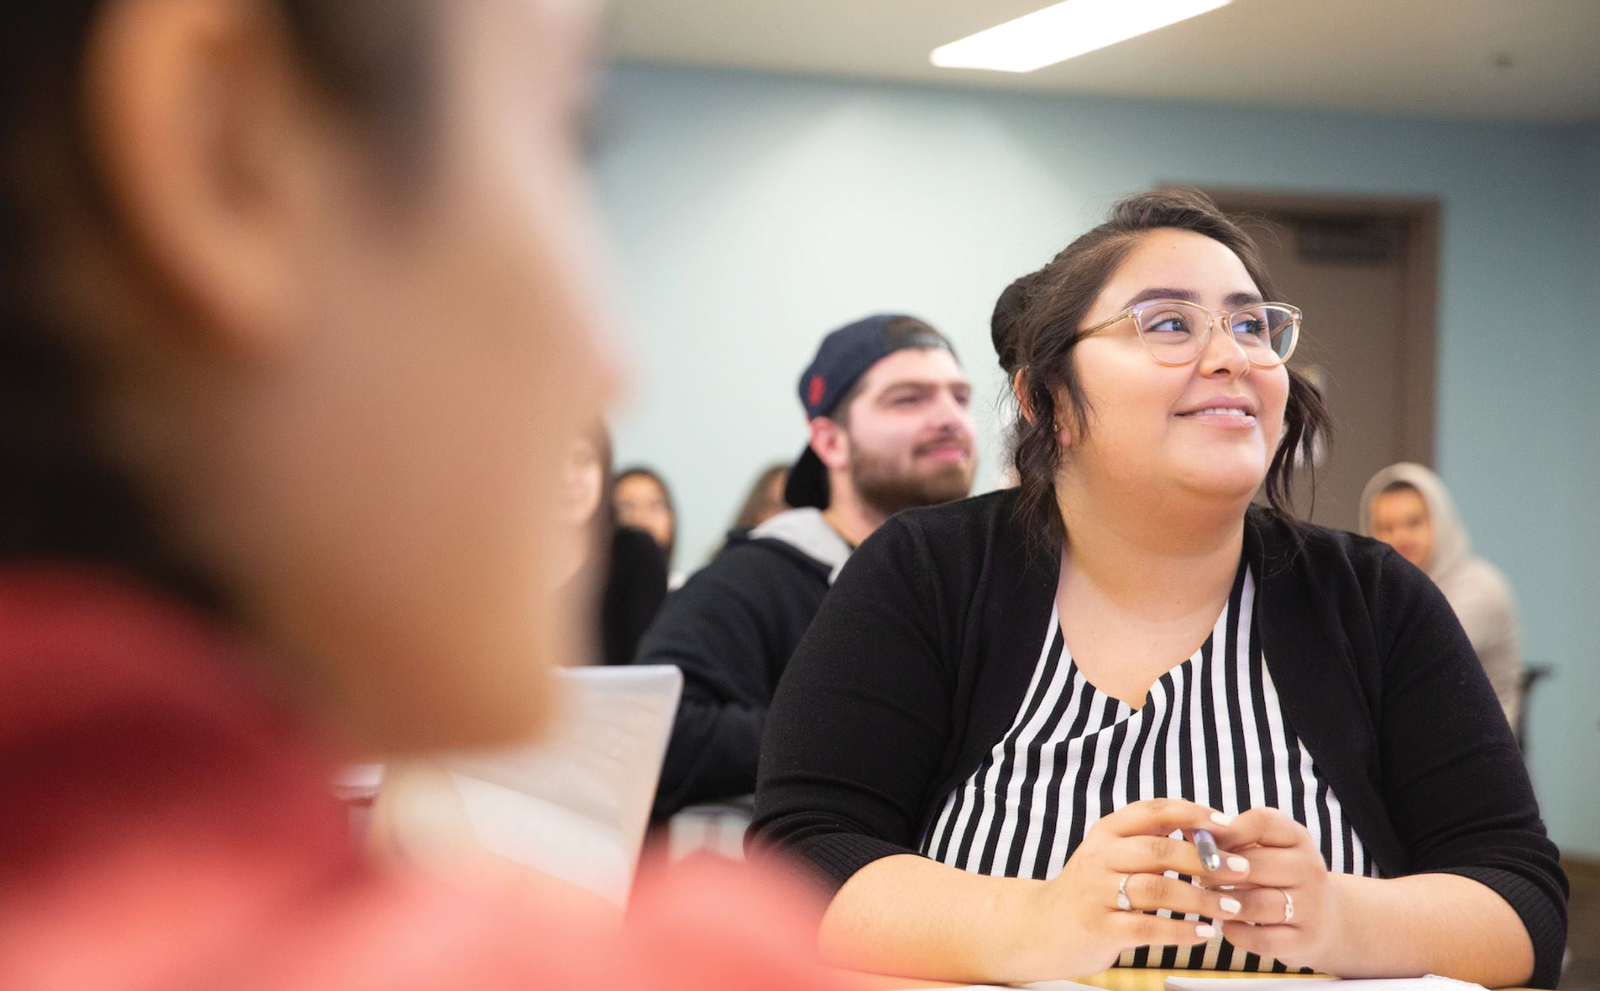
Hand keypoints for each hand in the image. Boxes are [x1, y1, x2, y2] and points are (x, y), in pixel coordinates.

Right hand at [1025, 798, 1248, 976]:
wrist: (1043, 927)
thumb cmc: (1094, 889)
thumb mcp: (1114, 854)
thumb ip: (1151, 838)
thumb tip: (1208, 825)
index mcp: (1107, 832)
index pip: (1153, 811)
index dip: (1193, 814)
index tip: (1229, 823)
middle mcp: (1099, 856)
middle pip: (1158, 851)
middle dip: (1206, 859)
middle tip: (1242, 868)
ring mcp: (1096, 892)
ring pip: (1156, 890)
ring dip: (1199, 899)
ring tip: (1231, 907)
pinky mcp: (1099, 927)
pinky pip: (1146, 928)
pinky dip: (1180, 932)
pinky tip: (1204, 934)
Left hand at [1202, 806, 1342, 969]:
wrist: (1324, 917)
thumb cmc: (1276, 874)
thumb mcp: (1263, 847)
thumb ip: (1227, 836)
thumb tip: (1187, 827)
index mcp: (1297, 837)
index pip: (1263, 822)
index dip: (1227, 830)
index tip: (1201, 839)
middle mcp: (1310, 869)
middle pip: (1256, 864)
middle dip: (1218, 871)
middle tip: (1200, 876)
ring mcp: (1311, 906)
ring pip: (1256, 904)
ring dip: (1224, 903)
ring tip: (1210, 899)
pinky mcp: (1305, 940)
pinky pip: (1261, 939)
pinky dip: (1236, 932)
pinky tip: (1226, 923)